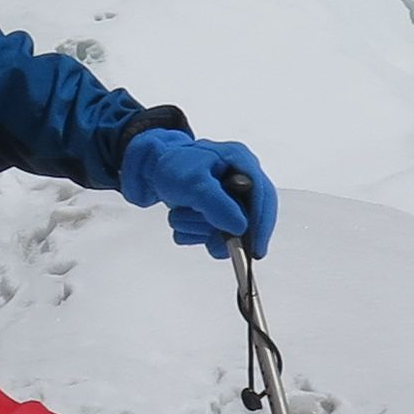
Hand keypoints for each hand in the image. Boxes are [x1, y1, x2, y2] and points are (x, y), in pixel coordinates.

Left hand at [118, 128, 275, 257]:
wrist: (148, 166)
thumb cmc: (171, 165)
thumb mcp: (194, 183)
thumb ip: (218, 205)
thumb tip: (241, 227)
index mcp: (241, 163)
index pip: (264, 198)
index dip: (262, 226)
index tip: (255, 250)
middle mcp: (239, 181)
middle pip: (248, 219)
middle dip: (221, 229)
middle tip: (207, 232)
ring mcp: (228, 198)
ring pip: (225, 232)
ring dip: (199, 229)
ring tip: (183, 213)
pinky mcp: (215, 213)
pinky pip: (210, 236)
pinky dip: (193, 232)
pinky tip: (183, 217)